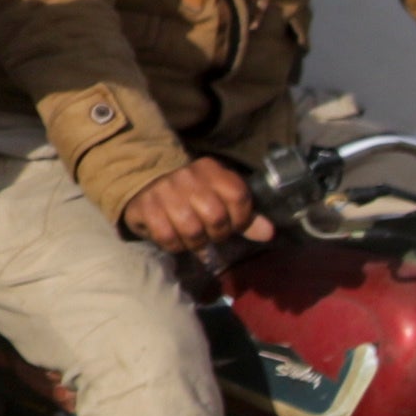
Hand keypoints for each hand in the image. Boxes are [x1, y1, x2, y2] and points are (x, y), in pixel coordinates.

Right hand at [126, 156, 259, 251]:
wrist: (146, 183)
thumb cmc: (191, 195)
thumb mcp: (221, 199)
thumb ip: (245, 216)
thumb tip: (270, 233)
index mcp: (211, 170)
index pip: (238, 196)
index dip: (241, 218)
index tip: (234, 224)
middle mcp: (188, 177)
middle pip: (216, 217)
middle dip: (218, 234)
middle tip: (212, 234)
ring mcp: (164, 191)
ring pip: (192, 230)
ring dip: (196, 243)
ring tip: (194, 239)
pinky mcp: (145, 207)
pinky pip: (167, 237)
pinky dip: (175, 245)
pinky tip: (176, 239)